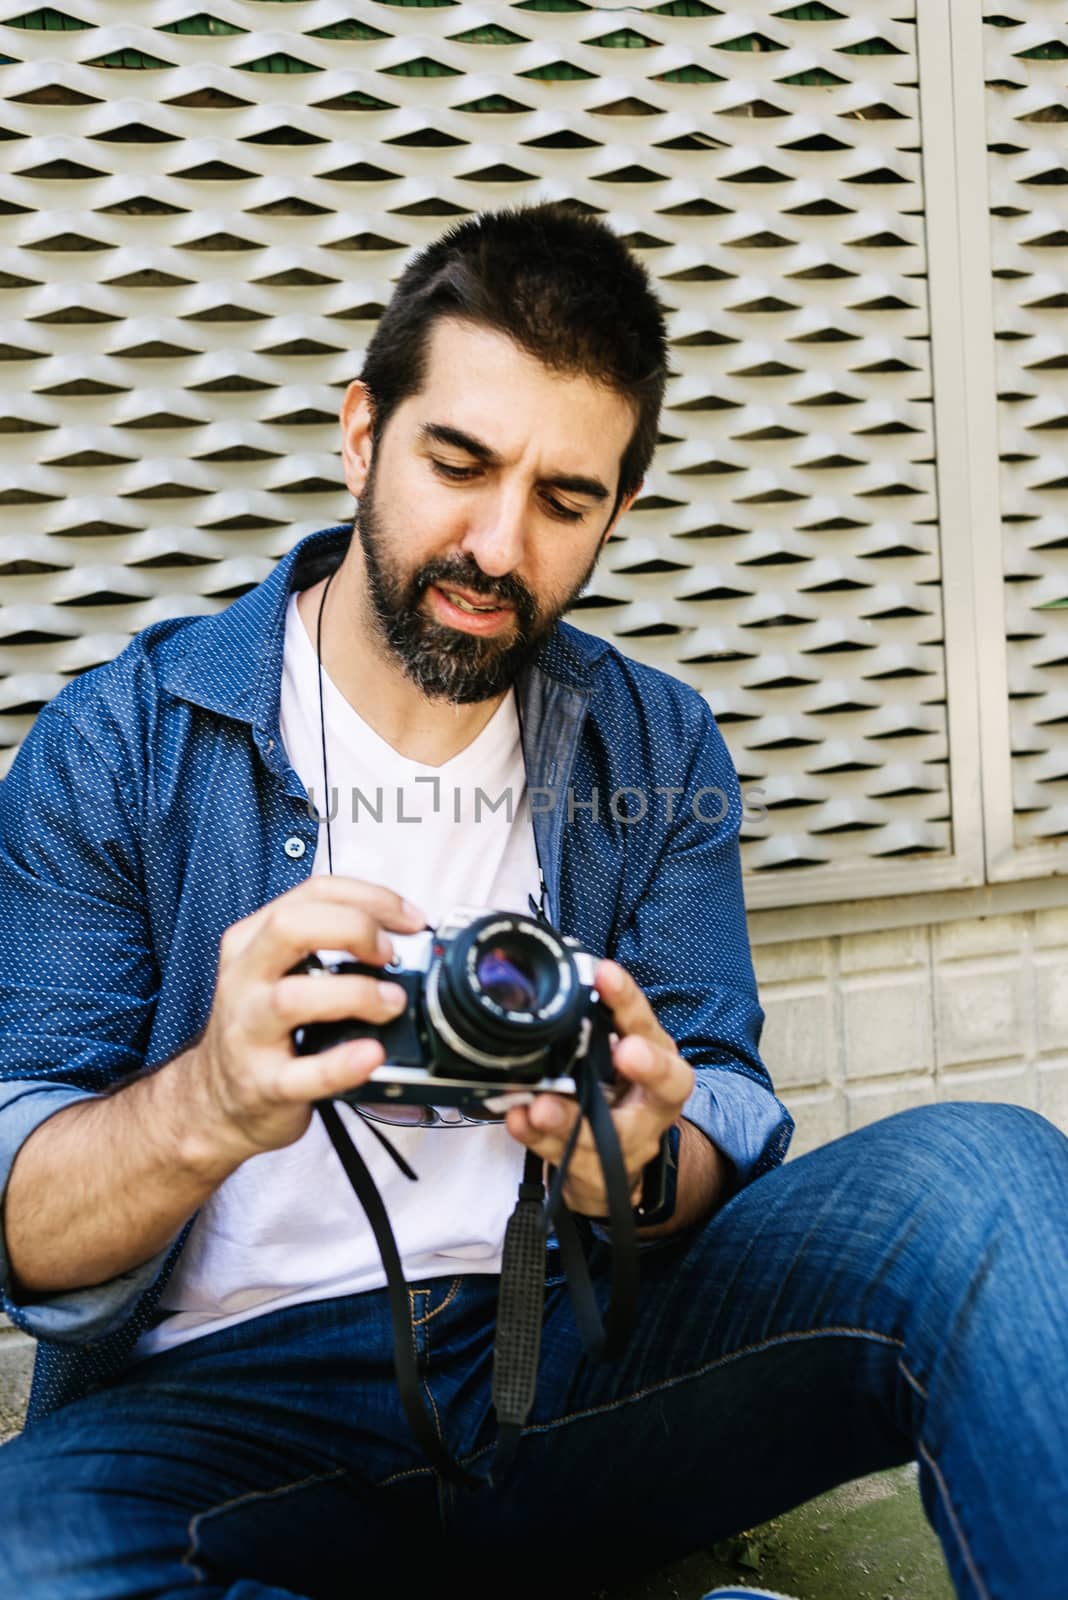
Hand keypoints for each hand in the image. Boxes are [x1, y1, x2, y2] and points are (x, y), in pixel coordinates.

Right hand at [187, 877, 425, 1164]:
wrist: (216, 1101)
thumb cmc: (261, 1027)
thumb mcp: (278, 971)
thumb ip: (326, 946)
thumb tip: (403, 938)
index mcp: (252, 941)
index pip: (313, 893)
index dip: (372, 898)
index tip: (411, 920)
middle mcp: (244, 979)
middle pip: (290, 927)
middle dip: (352, 928)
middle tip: (389, 954)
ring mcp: (248, 1032)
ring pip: (291, 998)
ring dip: (355, 994)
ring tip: (390, 1004)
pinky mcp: (262, 1085)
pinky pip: (302, 1074)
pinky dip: (341, 1064)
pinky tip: (371, 1054)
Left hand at [505, 958, 694, 1217]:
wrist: (618, 1164)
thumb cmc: (616, 1092)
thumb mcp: (616, 1051)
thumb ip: (596, 1020)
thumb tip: (557, 976)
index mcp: (658, 1059)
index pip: (651, 1024)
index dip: (631, 1001)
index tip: (606, 974)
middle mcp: (652, 1102)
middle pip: (663, 1087)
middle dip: (647, 1067)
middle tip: (624, 1051)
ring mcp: (629, 1143)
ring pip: (605, 1136)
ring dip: (569, 1120)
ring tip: (540, 1106)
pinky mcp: (598, 1172)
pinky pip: (566, 1159)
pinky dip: (536, 1139)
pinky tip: (518, 1121)